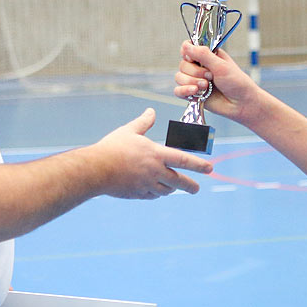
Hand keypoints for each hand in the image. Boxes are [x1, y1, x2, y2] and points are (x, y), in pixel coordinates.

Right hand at [89, 108, 211, 198]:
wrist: (95, 169)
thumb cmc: (112, 147)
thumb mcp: (129, 130)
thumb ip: (144, 122)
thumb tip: (151, 111)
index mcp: (156, 154)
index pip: (183, 160)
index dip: (199, 164)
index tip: (210, 168)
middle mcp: (155, 171)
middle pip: (179, 181)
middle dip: (190, 185)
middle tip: (196, 189)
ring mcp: (146, 184)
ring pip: (166, 190)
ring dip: (171, 189)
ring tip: (174, 187)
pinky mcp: (137, 194)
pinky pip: (152, 196)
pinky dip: (156, 193)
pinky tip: (155, 191)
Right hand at [173, 44, 256, 122]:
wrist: (241, 104)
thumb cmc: (237, 83)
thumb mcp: (221, 66)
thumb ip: (203, 55)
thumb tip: (186, 45)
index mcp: (207, 56)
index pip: (188, 47)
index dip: (187, 53)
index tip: (193, 59)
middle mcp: (199, 67)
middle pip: (182, 64)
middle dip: (195, 72)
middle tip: (210, 76)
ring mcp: (195, 80)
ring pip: (179, 77)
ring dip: (191, 82)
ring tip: (206, 87)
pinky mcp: (193, 94)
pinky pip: (178, 91)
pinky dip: (184, 91)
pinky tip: (195, 92)